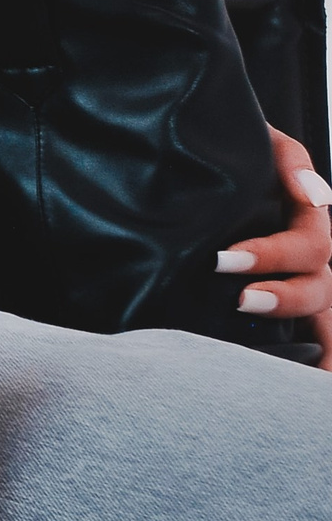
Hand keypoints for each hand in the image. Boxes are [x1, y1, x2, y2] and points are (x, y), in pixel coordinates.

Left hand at [217, 129, 331, 366]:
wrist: (200, 163)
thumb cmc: (232, 152)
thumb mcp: (261, 143)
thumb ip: (289, 160)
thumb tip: (317, 196)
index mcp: (305, 219)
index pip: (311, 247)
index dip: (274, 257)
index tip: (226, 259)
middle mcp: (306, 256)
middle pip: (318, 288)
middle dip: (282, 297)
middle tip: (238, 298)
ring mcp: (295, 281)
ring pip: (319, 314)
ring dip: (291, 325)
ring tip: (252, 328)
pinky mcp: (274, 303)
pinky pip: (312, 339)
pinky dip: (315, 361)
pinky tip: (298, 377)